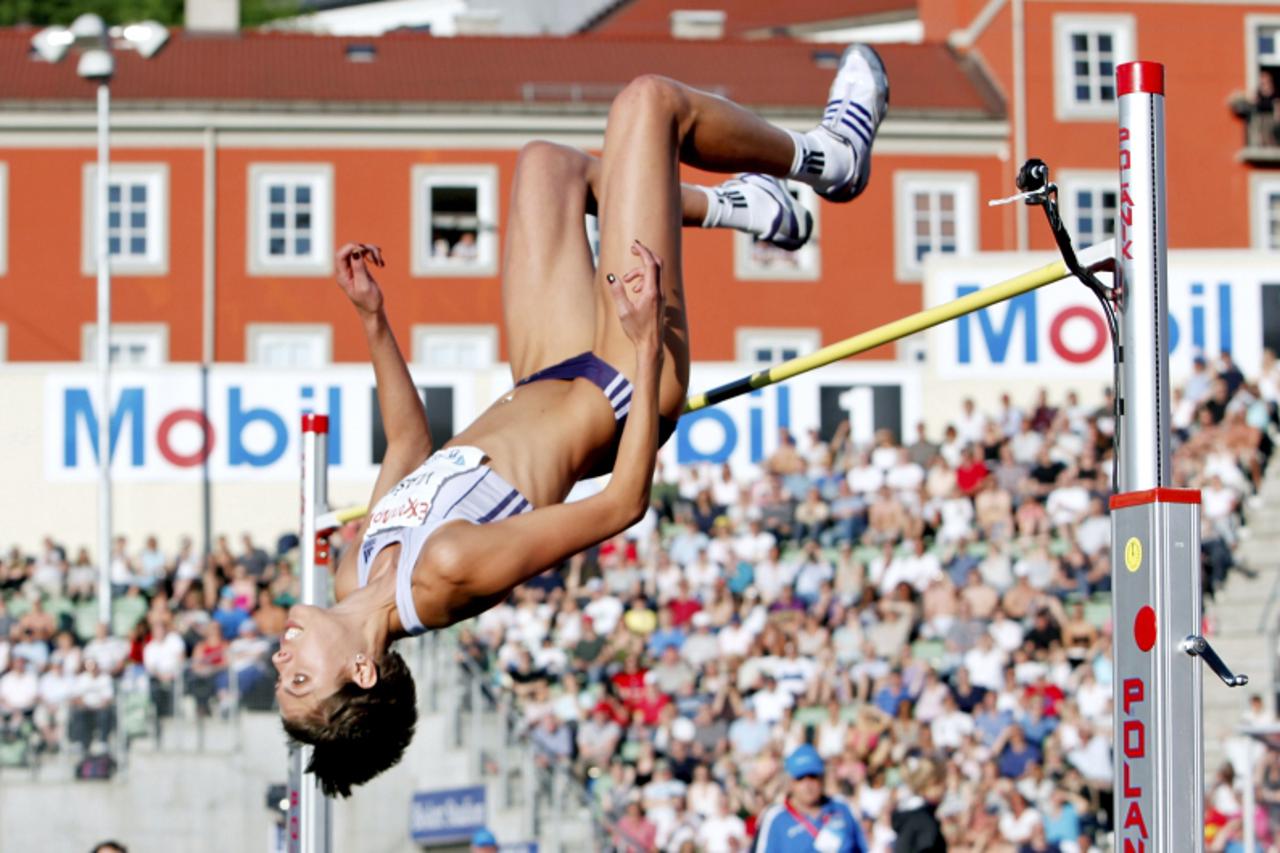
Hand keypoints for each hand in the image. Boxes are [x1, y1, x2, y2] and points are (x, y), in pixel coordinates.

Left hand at [336, 242, 385, 315]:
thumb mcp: (364, 285)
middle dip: (364, 249)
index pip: (340, 255)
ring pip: (358, 250)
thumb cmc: (368, 301)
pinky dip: (373, 255)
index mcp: (342, 276)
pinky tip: (380, 263)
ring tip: (380, 262)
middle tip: (377, 258)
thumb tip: (355, 251)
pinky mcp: (359, 267)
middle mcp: (345, 270)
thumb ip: (359, 268)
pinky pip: (364, 254)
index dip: (351, 248)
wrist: (373, 310)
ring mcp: (352, 268)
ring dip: (371, 251)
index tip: (364, 250)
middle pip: (350, 250)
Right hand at [607, 240, 664, 354]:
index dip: (643, 251)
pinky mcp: (660, 300)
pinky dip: (644, 279)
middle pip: (657, 263)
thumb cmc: (637, 330)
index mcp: (651, 292)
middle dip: (645, 254)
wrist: (650, 344)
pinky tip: (635, 290)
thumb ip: (618, 292)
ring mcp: (661, 296)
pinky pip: (654, 282)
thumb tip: (612, 277)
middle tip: (633, 249)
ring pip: (655, 273)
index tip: (634, 245)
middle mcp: (659, 291)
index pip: (650, 264)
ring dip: (640, 271)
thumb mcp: (623, 311)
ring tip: (626, 280)